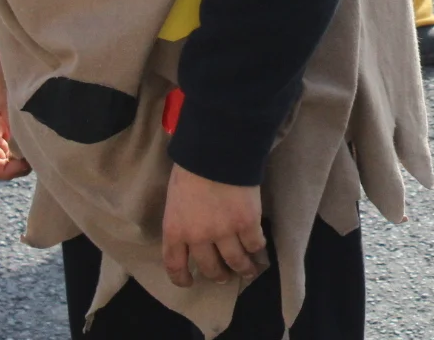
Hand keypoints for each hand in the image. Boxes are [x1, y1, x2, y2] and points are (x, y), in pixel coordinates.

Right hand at [0, 38, 30, 181]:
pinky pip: (9, 136)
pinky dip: (22, 139)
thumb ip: (16, 124)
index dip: (5, 173)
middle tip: (40, 156)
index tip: (28, 164)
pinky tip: (39, 134)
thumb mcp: (6, 96)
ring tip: (41, 145)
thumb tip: (32, 150)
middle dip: (15, 164)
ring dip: (19, 153)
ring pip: (3, 151)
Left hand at [162, 164, 267, 288]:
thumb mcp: (175, 196)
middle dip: (217, 275)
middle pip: (209, 267)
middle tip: (223, 277)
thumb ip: (182, 218)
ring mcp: (224, 232)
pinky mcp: (248, 223)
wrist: (216, 150)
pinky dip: (258, 247)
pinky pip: (255, 243)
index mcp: (175, 230)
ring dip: (243, 269)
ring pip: (235, 261)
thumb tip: (192, 229)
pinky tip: (259, 247)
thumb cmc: (191, 166)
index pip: (175, 265)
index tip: (189, 282)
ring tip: (248, 271)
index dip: (182, 278)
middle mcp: (198, 238)